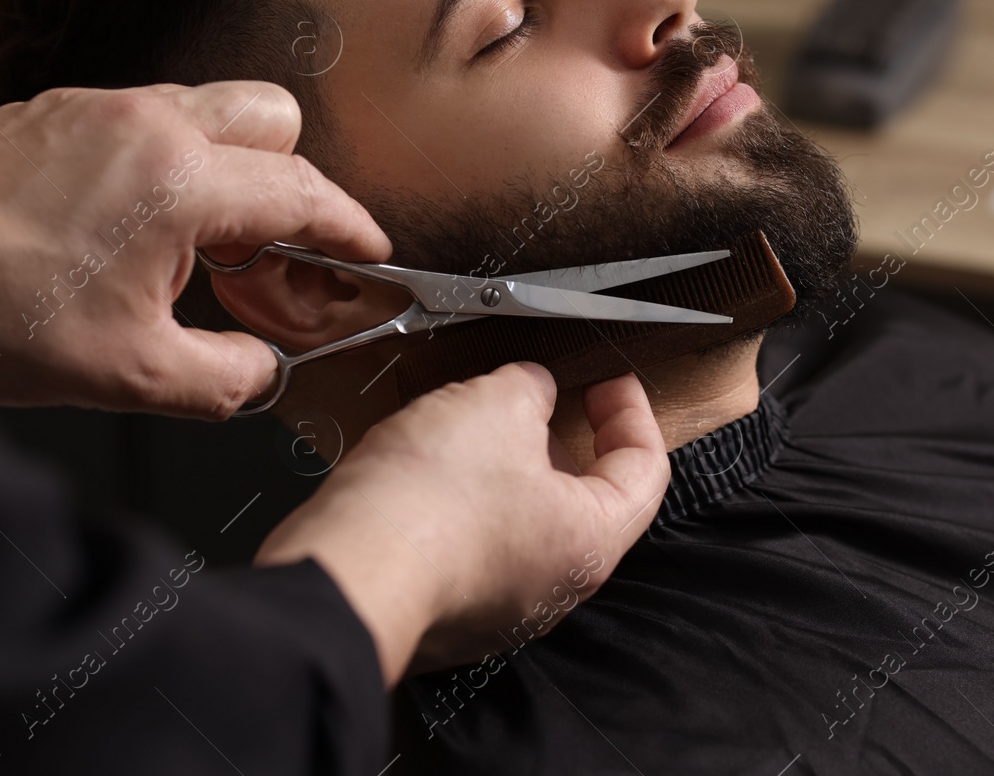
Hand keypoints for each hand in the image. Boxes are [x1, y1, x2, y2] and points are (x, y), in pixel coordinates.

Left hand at [0, 82, 388, 419]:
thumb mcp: (131, 375)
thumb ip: (225, 377)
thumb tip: (259, 369)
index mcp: (181, 182)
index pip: (302, 191)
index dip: (348, 226)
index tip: (366, 251)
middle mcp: (148, 124)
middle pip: (272, 118)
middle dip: (291, 180)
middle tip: (272, 249)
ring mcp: (99, 108)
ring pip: (208, 109)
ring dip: (227, 168)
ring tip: (199, 244)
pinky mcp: (57, 111)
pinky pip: (145, 117)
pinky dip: (166, 161)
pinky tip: (133, 225)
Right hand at [254, 364, 669, 684]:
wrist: (348, 573)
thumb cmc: (430, 504)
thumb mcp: (496, 405)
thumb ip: (529, 390)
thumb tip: (530, 392)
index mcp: (591, 540)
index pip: (645, 470)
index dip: (631, 413)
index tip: (610, 383)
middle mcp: (554, 587)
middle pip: (581, 500)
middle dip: (559, 440)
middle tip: (534, 401)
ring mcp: (497, 607)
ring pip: (520, 523)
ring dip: (503, 470)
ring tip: (468, 427)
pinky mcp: (446, 609)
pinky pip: (470, 548)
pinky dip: (461, 505)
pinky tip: (427, 471)